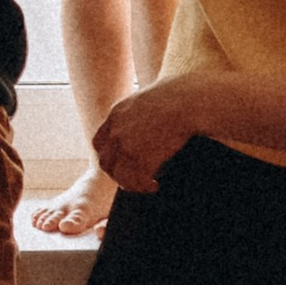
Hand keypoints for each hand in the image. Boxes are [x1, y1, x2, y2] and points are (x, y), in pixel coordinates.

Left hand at [93, 78, 208, 192]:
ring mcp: (127, 145)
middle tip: (131, 180)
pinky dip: (144, 186)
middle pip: (105, 162)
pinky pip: (137, 180)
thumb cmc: (175, 98)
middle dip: (116, 174)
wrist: (186, 100)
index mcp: (116, 115)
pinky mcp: (141, 158)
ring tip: (145, 186)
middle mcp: (117, 131)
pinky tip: (155, 185)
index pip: (99, 143)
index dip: (108, 156)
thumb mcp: (145, 101)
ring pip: (119, 175)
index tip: (119, 164)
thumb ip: (135, 115)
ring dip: (131, 184)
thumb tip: (143, 127)